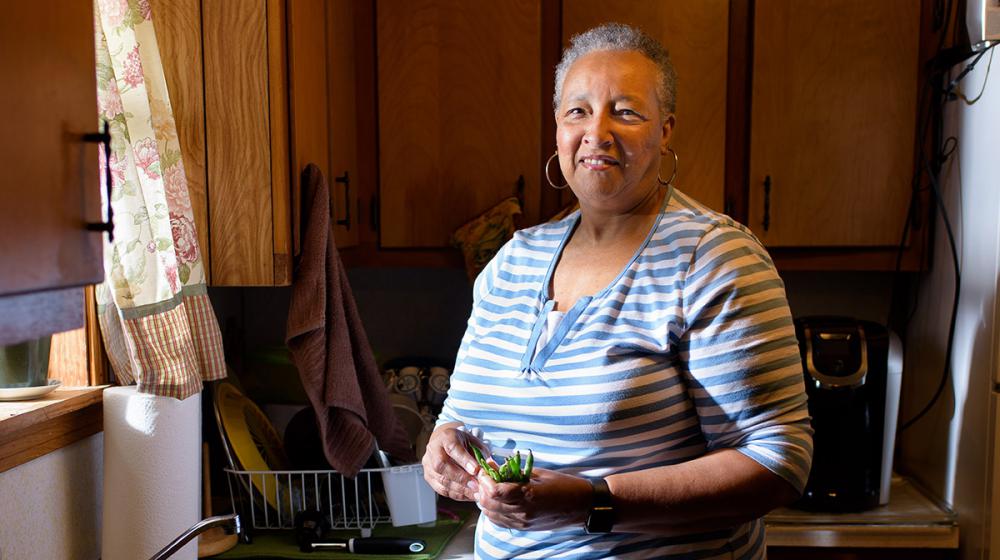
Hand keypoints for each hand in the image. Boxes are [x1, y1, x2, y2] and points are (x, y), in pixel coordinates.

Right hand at [421, 422, 482, 501]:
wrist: (445, 444)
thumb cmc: (461, 443)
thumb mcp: (472, 442)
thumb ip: (481, 452)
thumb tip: (489, 465)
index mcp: (446, 437)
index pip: (452, 448)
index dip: (464, 460)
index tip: (476, 470)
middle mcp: (433, 450)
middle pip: (442, 465)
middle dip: (461, 477)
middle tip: (476, 485)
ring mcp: (428, 464)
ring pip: (441, 480)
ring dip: (460, 489)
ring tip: (475, 493)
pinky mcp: (429, 477)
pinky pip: (442, 489)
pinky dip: (457, 494)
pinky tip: (468, 495)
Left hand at [474, 467, 591, 530]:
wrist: (581, 506)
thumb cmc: (563, 485)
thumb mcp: (539, 473)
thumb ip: (514, 472)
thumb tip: (494, 466)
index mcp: (528, 495)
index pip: (495, 492)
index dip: (484, 480)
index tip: (484, 470)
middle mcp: (523, 512)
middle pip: (489, 504)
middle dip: (481, 489)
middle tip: (483, 477)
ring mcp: (523, 522)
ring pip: (491, 515)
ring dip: (485, 501)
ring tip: (487, 488)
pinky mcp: (524, 528)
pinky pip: (499, 522)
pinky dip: (492, 511)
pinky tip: (496, 501)